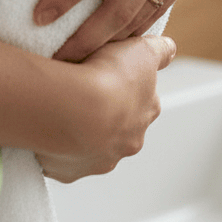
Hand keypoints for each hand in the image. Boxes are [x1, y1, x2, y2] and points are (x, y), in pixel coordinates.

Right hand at [36, 34, 175, 182]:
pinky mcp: (69, 171)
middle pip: (120, 126)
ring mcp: (99, 160)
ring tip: (65, 107)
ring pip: (93, 145)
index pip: (143, 100)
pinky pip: (64, 157)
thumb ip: (160, 50)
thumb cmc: (108, 77)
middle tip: (86, 92)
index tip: (111, 74)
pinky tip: (52, 124)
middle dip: (106, 112)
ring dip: (82, 130)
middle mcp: (128, 143)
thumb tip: (169, 49)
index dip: (128, 85)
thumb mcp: (143, 50)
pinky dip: (59, 143)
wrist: (72, 107)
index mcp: (147, 114)